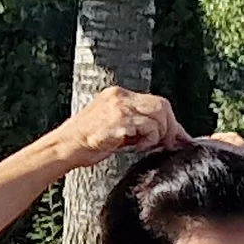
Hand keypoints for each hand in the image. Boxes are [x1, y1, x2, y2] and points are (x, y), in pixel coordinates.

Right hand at [57, 88, 186, 168]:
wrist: (64, 148)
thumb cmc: (88, 143)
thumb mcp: (115, 128)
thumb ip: (138, 126)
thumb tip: (168, 136)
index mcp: (118, 95)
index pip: (155, 102)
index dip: (170, 122)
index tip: (179, 139)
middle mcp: (120, 95)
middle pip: (162, 106)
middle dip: (170, 128)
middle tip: (165, 145)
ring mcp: (119, 106)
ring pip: (159, 115)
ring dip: (158, 135)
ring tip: (142, 146)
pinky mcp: (119, 119)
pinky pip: (149, 127)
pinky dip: (148, 140)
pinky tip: (132, 147)